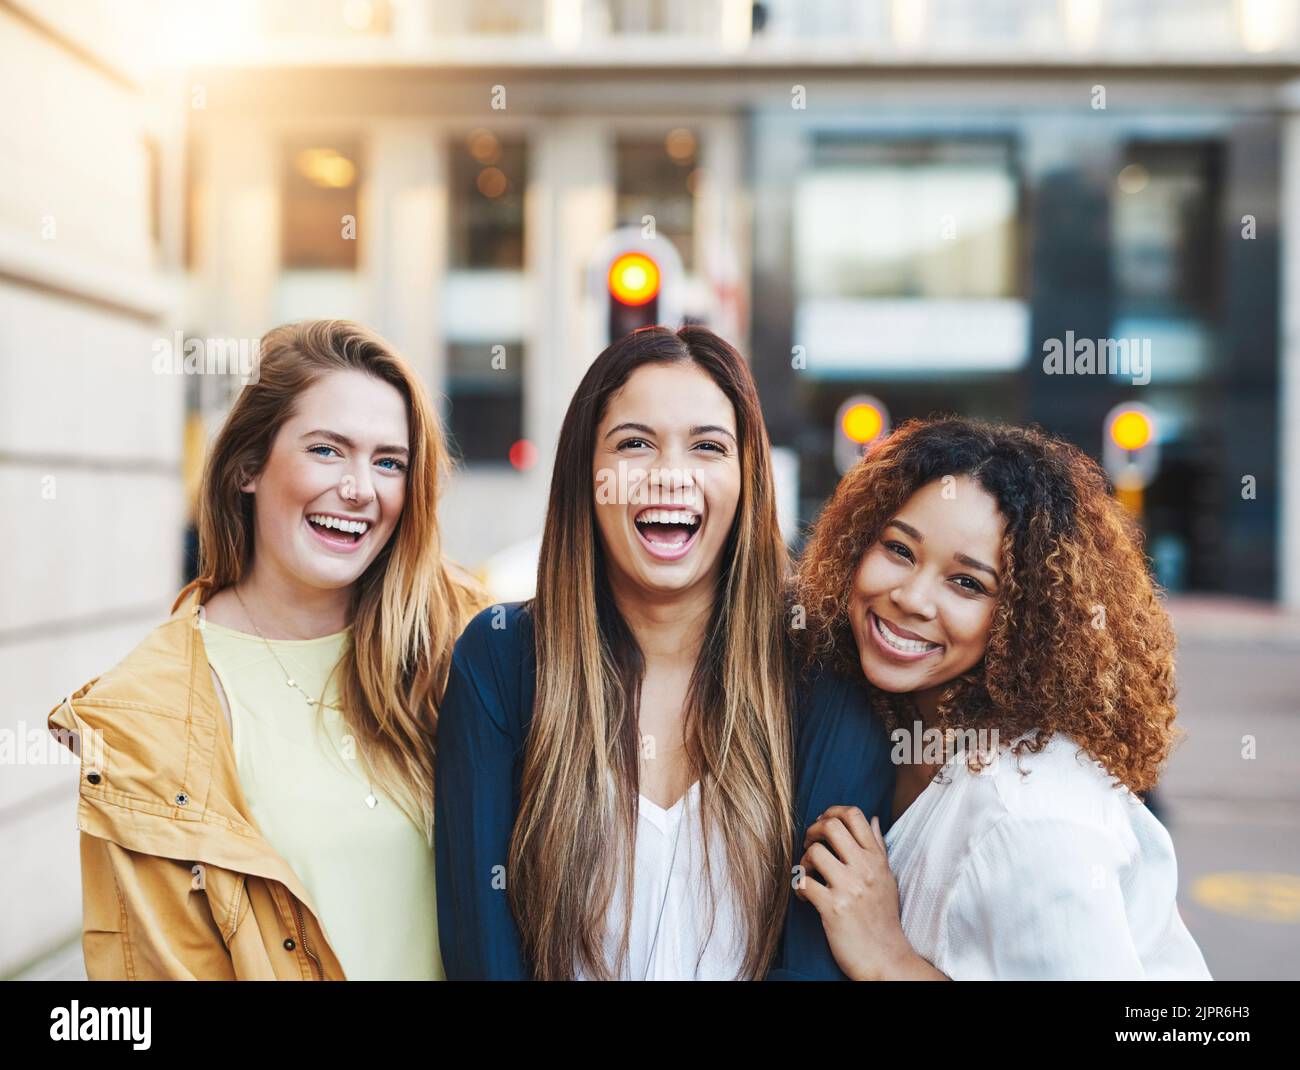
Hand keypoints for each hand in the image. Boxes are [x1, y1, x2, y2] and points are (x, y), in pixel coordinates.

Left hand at [794, 805, 937, 979]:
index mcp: (876, 859)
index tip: (823, 824)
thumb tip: (873, 818)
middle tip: (810, 844)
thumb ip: (878, 847)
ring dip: (804, 862)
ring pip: (814, 852)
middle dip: (813, 830)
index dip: (832, 812)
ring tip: (809, 875)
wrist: (886, 959)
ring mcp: (849, 888)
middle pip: (831, 826)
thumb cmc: (884, 919)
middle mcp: (865, 869)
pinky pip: (804, 883)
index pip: (854, 815)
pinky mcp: (834, 908)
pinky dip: (798, 888)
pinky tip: (804, 897)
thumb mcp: (887, 878)